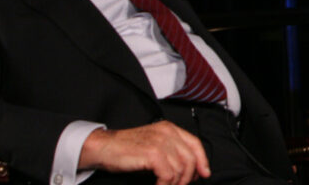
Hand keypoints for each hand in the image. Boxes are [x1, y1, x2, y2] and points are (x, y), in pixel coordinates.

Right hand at [79, 121, 210, 184]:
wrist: (104, 148)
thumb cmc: (126, 149)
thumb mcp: (153, 146)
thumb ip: (171, 152)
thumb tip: (190, 170)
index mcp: (169, 128)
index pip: (195, 144)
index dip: (202, 161)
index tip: (204, 174)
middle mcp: (167, 132)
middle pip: (190, 158)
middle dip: (188, 177)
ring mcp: (160, 141)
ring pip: (180, 169)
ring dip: (175, 184)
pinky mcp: (152, 153)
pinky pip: (168, 175)